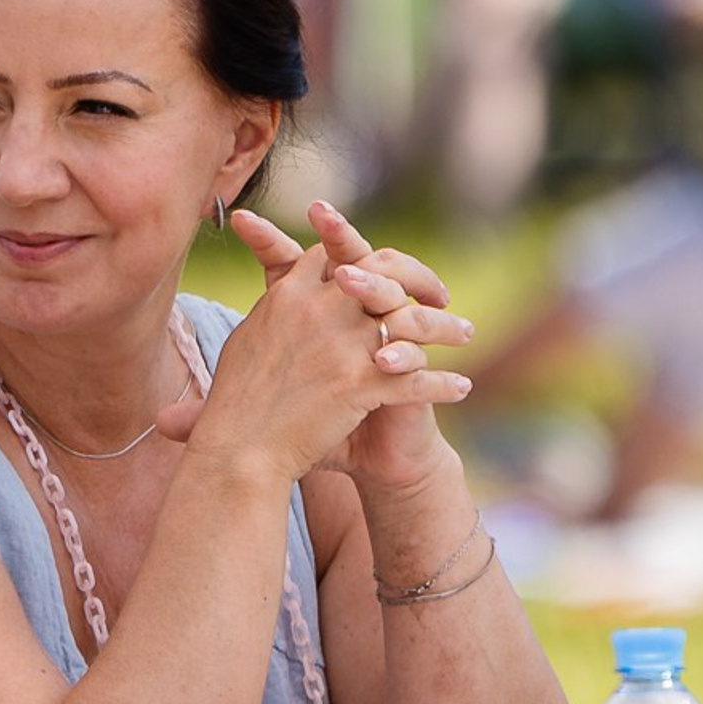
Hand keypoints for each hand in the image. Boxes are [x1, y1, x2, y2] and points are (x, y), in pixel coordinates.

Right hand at [163, 202, 471, 489]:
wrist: (239, 448)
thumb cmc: (236, 402)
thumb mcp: (246, 341)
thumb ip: (275, 315)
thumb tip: (285, 302)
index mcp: (288, 295)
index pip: (336, 256)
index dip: (363, 258)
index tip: (385, 274)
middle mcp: (319, 309)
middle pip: (383, 271)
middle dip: (417, 277)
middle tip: (437, 295)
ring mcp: (342, 345)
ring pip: (411, 320)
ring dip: (445, 327)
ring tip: (465, 333)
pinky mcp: (360, 384)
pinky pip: (417, 377)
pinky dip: (443, 383)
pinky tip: (461, 387)